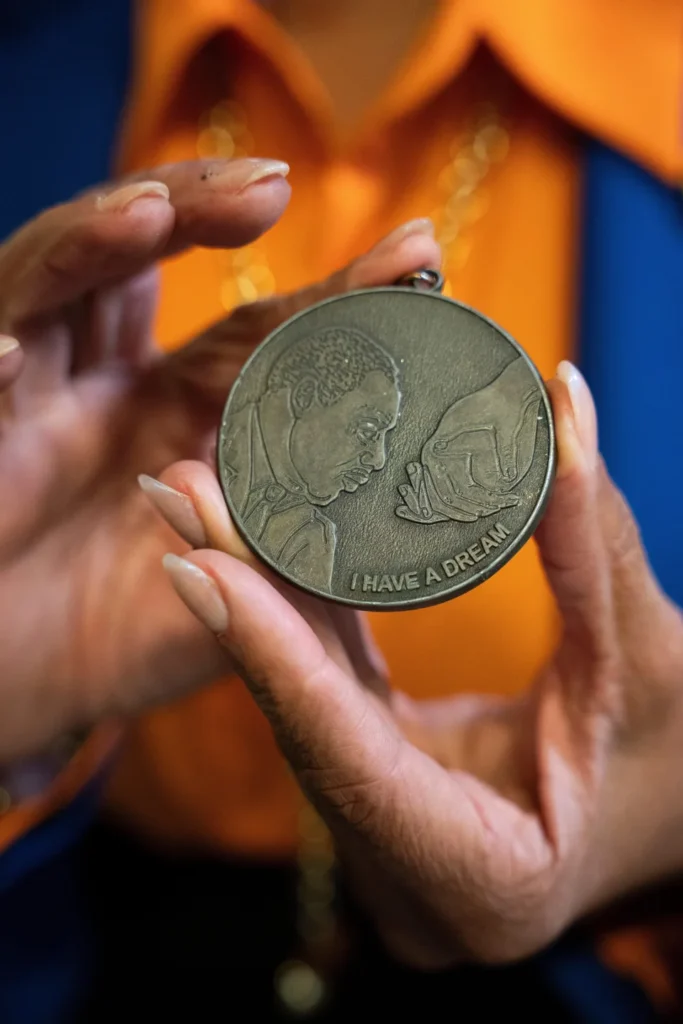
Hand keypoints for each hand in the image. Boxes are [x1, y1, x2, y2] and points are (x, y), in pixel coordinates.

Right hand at [0, 163, 439, 762]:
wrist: (30, 689)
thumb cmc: (132, 630)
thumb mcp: (241, 579)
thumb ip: (305, 542)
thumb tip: (401, 511)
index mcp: (179, 408)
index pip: (256, 329)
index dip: (327, 290)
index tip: (418, 252)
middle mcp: (105, 382)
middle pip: (144, 268)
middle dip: (202, 211)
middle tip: (272, 185)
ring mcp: (30, 403)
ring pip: (46, 288)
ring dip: (92, 246)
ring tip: (152, 214)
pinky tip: (11, 354)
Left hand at [158, 362, 682, 965]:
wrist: (676, 810)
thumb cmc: (676, 758)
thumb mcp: (642, 659)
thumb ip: (589, 541)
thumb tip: (559, 400)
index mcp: (480, 882)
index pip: (349, 762)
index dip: (274, 657)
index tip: (201, 563)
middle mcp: (408, 877)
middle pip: (301, 725)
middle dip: (237, 605)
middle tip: (179, 494)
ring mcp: (386, 839)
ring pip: (298, 705)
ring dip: (249, 600)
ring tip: (195, 503)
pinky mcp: (377, 786)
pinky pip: (322, 692)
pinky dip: (292, 617)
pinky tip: (251, 542)